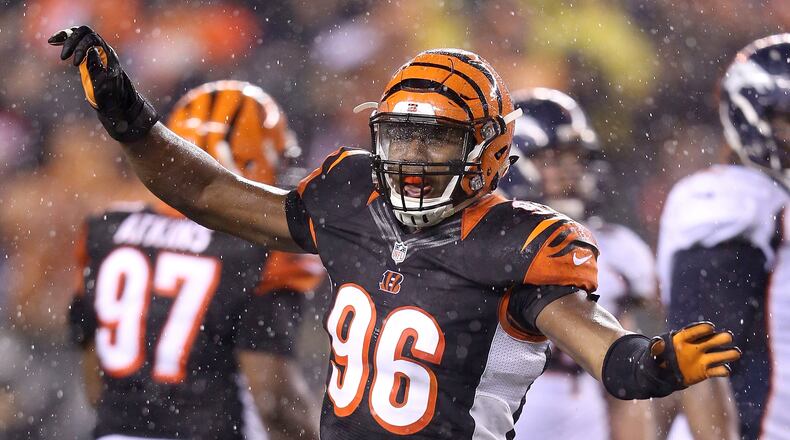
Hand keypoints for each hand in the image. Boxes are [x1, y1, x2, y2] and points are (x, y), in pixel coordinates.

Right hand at [48, 25, 157, 142]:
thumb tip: (90, 49)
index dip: (80, 48)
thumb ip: (96, 67)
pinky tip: (52, 42)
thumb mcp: (103, 85)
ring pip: (79, 34)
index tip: (74, 64)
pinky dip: (64, 39)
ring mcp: (94, 52)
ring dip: (66, 36)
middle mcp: (102, 50)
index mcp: (108, 55)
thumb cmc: (111, 97)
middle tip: (64, 57)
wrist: (116, 104)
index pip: (93, 39)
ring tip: (52, 41)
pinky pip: (76, 42)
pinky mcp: (87, 57)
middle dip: (71, 41)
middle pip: (85, 33)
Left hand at [651, 321, 740, 387]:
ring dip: (727, 354)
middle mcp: (696, 347)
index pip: (694, 331)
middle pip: (711, 340)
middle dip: (720, 338)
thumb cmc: (657, 359)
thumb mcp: (653, 353)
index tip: (711, 327)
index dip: (702, 329)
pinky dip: (722, 370)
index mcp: (683, 338)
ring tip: (736, 353)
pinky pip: (717, 371)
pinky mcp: (706, 371)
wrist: (662, 375)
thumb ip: (655, 347)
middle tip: (728, 337)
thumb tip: (658, 341)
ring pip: (718, 355)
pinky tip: (725, 370)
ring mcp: (702, 359)